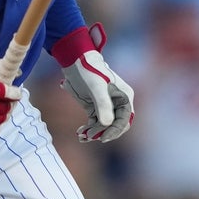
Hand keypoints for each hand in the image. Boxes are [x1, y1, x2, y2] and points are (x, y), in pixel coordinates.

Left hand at [52, 24, 134, 142]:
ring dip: (94, 133)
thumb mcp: (96, 87)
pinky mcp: (95, 107)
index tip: (102, 138)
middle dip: (103, 133)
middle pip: (115, 126)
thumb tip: (108, 124)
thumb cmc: (88, 70)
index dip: (115, 131)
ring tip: (81, 136)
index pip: (124, 120)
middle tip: (88, 136)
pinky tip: (80, 132)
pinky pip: (95, 123)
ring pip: (104, 127)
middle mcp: (118, 103)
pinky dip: (89, 129)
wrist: (74, 60)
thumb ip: (103, 104)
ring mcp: (107, 106)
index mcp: (124, 97)